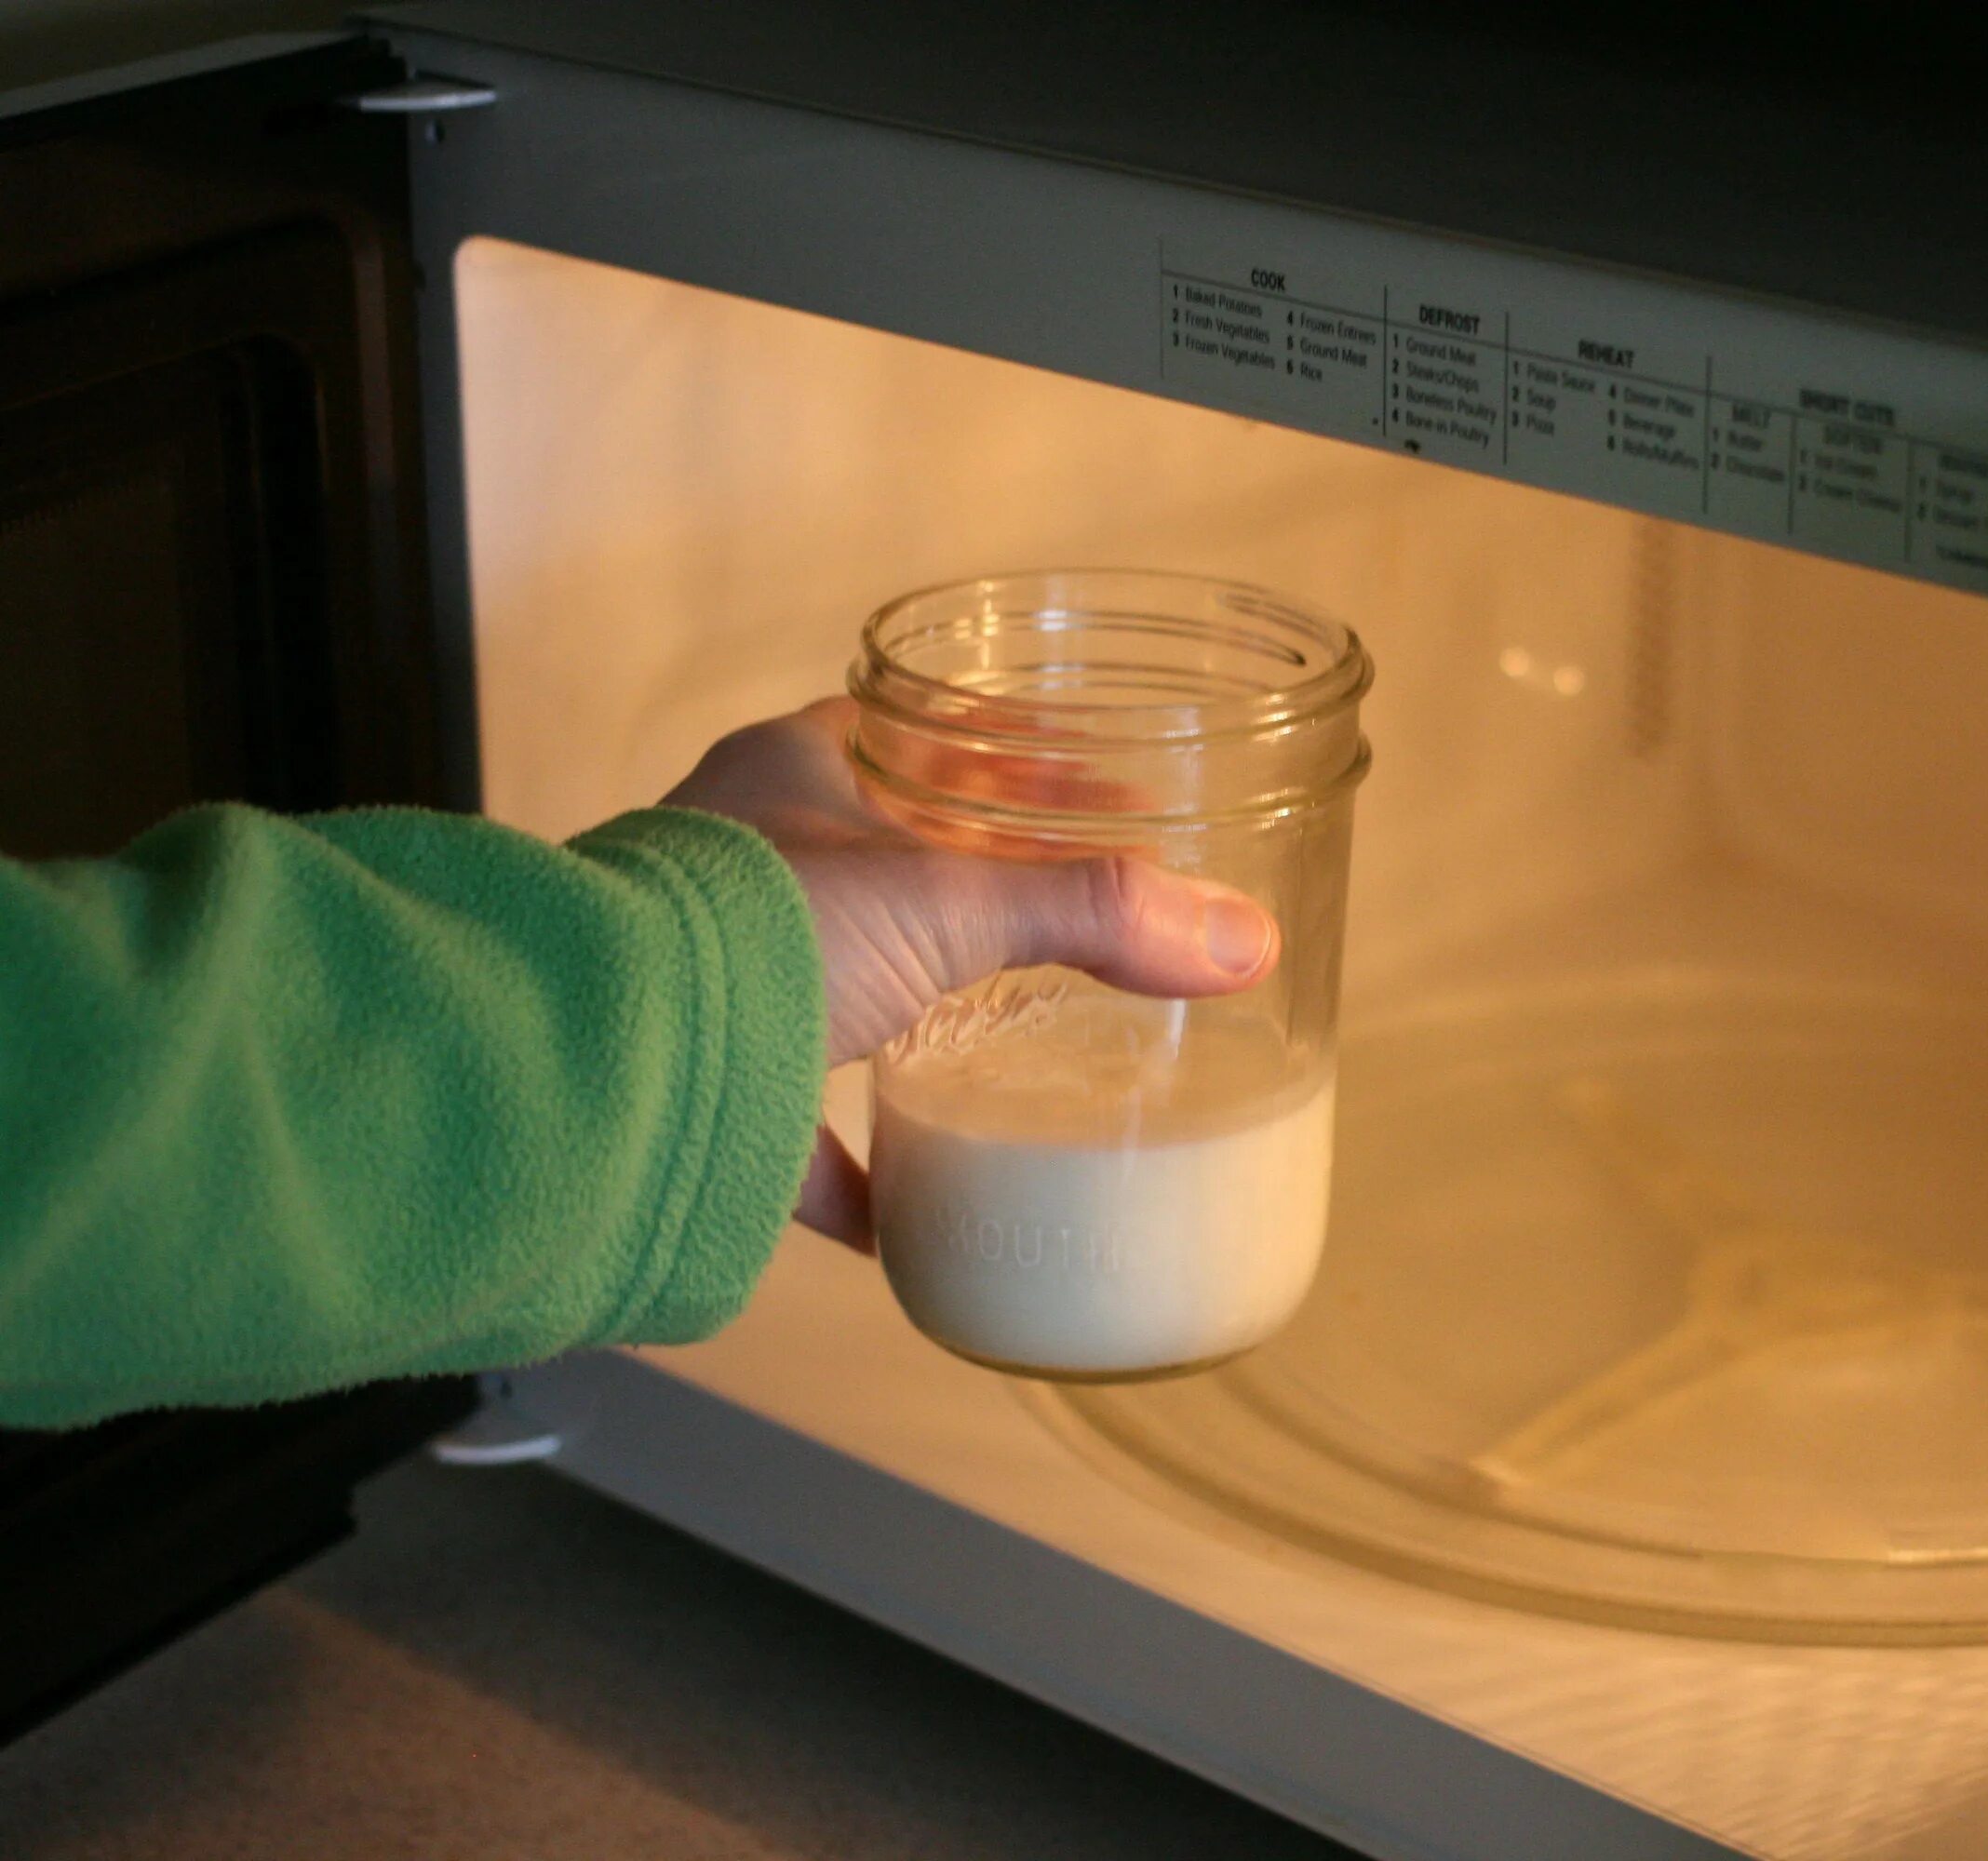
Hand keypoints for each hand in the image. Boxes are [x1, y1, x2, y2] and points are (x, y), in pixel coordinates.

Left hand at [663, 698, 1277, 1250]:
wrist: (601, 1063)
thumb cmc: (754, 932)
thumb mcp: (948, 903)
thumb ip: (1095, 917)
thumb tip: (1244, 940)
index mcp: (783, 776)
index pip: (901, 731)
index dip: (994, 750)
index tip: (1076, 783)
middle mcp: (734, 863)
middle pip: (868, 856)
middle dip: (957, 886)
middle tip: (1057, 917)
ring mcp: (710, 978)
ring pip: (824, 984)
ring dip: (904, 1012)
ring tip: (1001, 1040)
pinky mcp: (699, 1089)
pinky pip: (788, 1128)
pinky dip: (851, 1170)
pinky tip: (913, 1209)